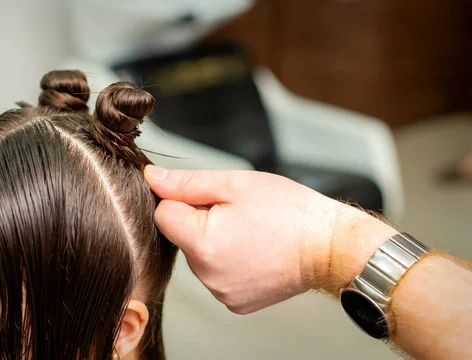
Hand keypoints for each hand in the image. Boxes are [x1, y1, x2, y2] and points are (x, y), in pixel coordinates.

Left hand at [145, 166, 395, 313]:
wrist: (330, 246)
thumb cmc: (290, 212)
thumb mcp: (235, 184)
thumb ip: (186, 183)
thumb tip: (151, 179)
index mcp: (203, 243)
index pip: (163, 215)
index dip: (184, 200)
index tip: (212, 199)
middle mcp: (207, 276)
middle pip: (181, 237)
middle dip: (201, 221)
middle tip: (239, 215)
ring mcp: (222, 293)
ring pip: (198, 256)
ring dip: (214, 241)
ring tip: (250, 232)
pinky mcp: (236, 303)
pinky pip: (216, 275)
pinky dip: (228, 262)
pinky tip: (253, 251)